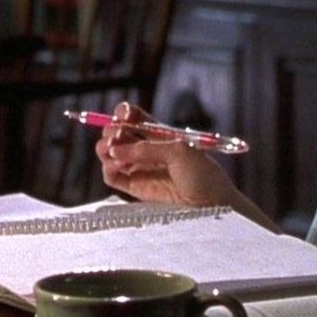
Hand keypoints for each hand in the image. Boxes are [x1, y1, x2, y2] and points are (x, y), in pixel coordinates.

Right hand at [95, 102, 235, 205]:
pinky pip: (113, 176)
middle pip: (118, 134)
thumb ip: (148, 148)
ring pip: (111, 154)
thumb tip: (116, 150)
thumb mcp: (179, 151)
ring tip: (112, 151)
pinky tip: (116, 166)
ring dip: (106, 149)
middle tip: (116, 136)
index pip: (136, 118)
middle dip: (112, 131)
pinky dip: (109, 168)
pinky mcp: (136, 188)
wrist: (210, 203)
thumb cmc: (202, 173)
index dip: (125, 113)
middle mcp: (148, 149)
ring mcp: (141, 168)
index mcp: (161, 134)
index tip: (122, 115)